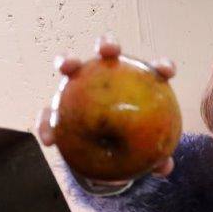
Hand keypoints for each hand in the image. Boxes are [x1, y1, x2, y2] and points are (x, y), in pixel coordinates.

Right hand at [34, 34, 176, 179]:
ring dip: (67, 60)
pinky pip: (49, 112)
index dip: (161, 66)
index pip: (152, 70)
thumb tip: (165, 168)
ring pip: (72, 66)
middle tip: (109, 51)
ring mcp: (79, 85)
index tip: (166, 71)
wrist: (101, 156)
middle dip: (108, 44)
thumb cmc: (128, 146)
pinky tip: (48, 139)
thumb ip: (155, 158)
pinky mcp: (58, 104)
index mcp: (135, 84)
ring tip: (66, 66)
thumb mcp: (142, 154)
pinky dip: (46, 123)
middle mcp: (107, 75)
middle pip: (108, 53)